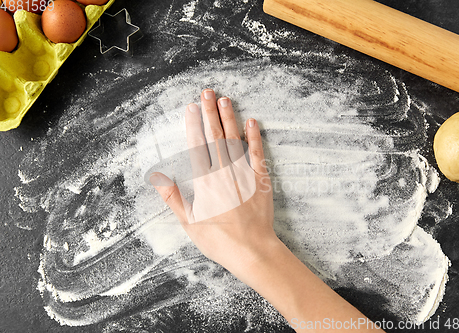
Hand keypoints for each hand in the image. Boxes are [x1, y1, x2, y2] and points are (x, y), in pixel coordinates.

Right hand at [150, 89, 276, 277]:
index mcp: (205, 182)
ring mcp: (244, 174)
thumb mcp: (189, 223)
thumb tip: (157, 178)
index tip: (191, 107)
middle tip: (207, 92)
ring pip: (235, 139)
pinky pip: (257, 153)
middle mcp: (224, 172)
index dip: (193, 124)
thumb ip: (173, 198)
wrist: (252, 249)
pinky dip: (254, 137)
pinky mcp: (261, 179)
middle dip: (210, 112)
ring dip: (229, 118)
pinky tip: (252, 122)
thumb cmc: (219, 240)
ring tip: (225, 99)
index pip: (197, 146)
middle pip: (215, 136)